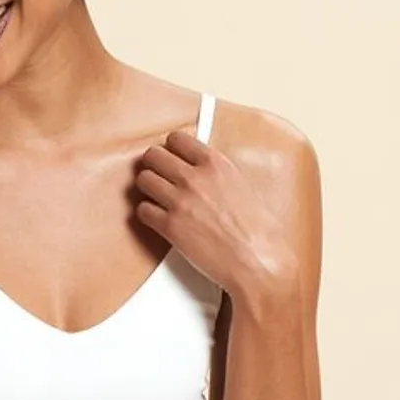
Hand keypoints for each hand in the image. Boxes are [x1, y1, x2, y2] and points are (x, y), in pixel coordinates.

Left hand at [134, 130, 296, 295]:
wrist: (258, 261)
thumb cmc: (258, 230)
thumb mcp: (241, 186)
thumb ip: (215, 174)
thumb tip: (198, 169)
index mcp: (215, 164)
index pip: (176, 139)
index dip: (170, 149)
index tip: (171, 158)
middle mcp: (194, 178)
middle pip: (153, 156)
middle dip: (153, 165)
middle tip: (159, 177)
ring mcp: (180, 201)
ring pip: (143, 180)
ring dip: (147, 189)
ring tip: (157, 198)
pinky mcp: (169, 227)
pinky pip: (142, 210)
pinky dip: (147, 214)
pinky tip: (158, 219)